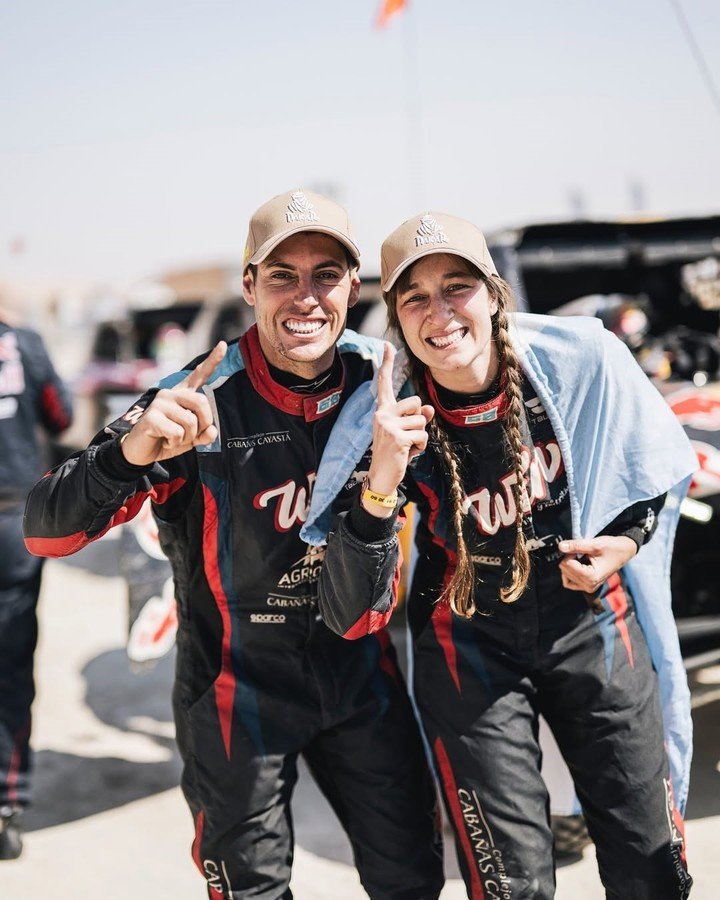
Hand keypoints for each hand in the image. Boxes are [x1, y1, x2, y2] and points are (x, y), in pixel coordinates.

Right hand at [120, 341, 226, 465]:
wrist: (140, 451)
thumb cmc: (167, 440)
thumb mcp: (191, 439)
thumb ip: (205, 434)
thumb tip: (212, 431)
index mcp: (182, 394)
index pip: (199, 374)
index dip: (213, 360)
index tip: (223, 344)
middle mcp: (170, 393)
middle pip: (202, 402)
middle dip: (204, 424)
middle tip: (191, 436)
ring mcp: (160, 403)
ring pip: (190, 421)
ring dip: (187, 438)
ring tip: (173, 438)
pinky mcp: (151, 416)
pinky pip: (177, 432)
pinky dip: (174, 443)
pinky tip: (164, 441)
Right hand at [364, 342, 433, 514]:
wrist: (382, 477)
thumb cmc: (395, 453)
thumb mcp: (407, 432)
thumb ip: (417, 418)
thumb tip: (429, 409)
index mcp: (383, 410)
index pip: (383, 384)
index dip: (386, 364)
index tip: (388, 346)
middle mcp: (382, 414)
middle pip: (417, 403)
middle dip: (419, 421)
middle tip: (407, 437)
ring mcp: (387, 425)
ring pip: (422, 420)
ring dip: (421, 436)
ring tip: (408, 446)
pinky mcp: (396, 437)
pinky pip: (422, 435)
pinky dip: (420, 446)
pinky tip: (408, 453)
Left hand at [557, 536, 637, 592]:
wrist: (623, 552)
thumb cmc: (612, 548)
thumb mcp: (594, 544)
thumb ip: (576, 546)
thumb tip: (560, 546)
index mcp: (592, 577)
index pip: (568, 565)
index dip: (570, 553)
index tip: (579, 548)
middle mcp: (589, 586)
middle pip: (565, 570)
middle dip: (570, 559)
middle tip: (581, 552)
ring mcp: (588, 587)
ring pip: (565, 576)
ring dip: (570, 565)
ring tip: (582, 557)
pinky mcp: (586, 586)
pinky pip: (569, 582)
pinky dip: (569, 572)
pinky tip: (577, 564)